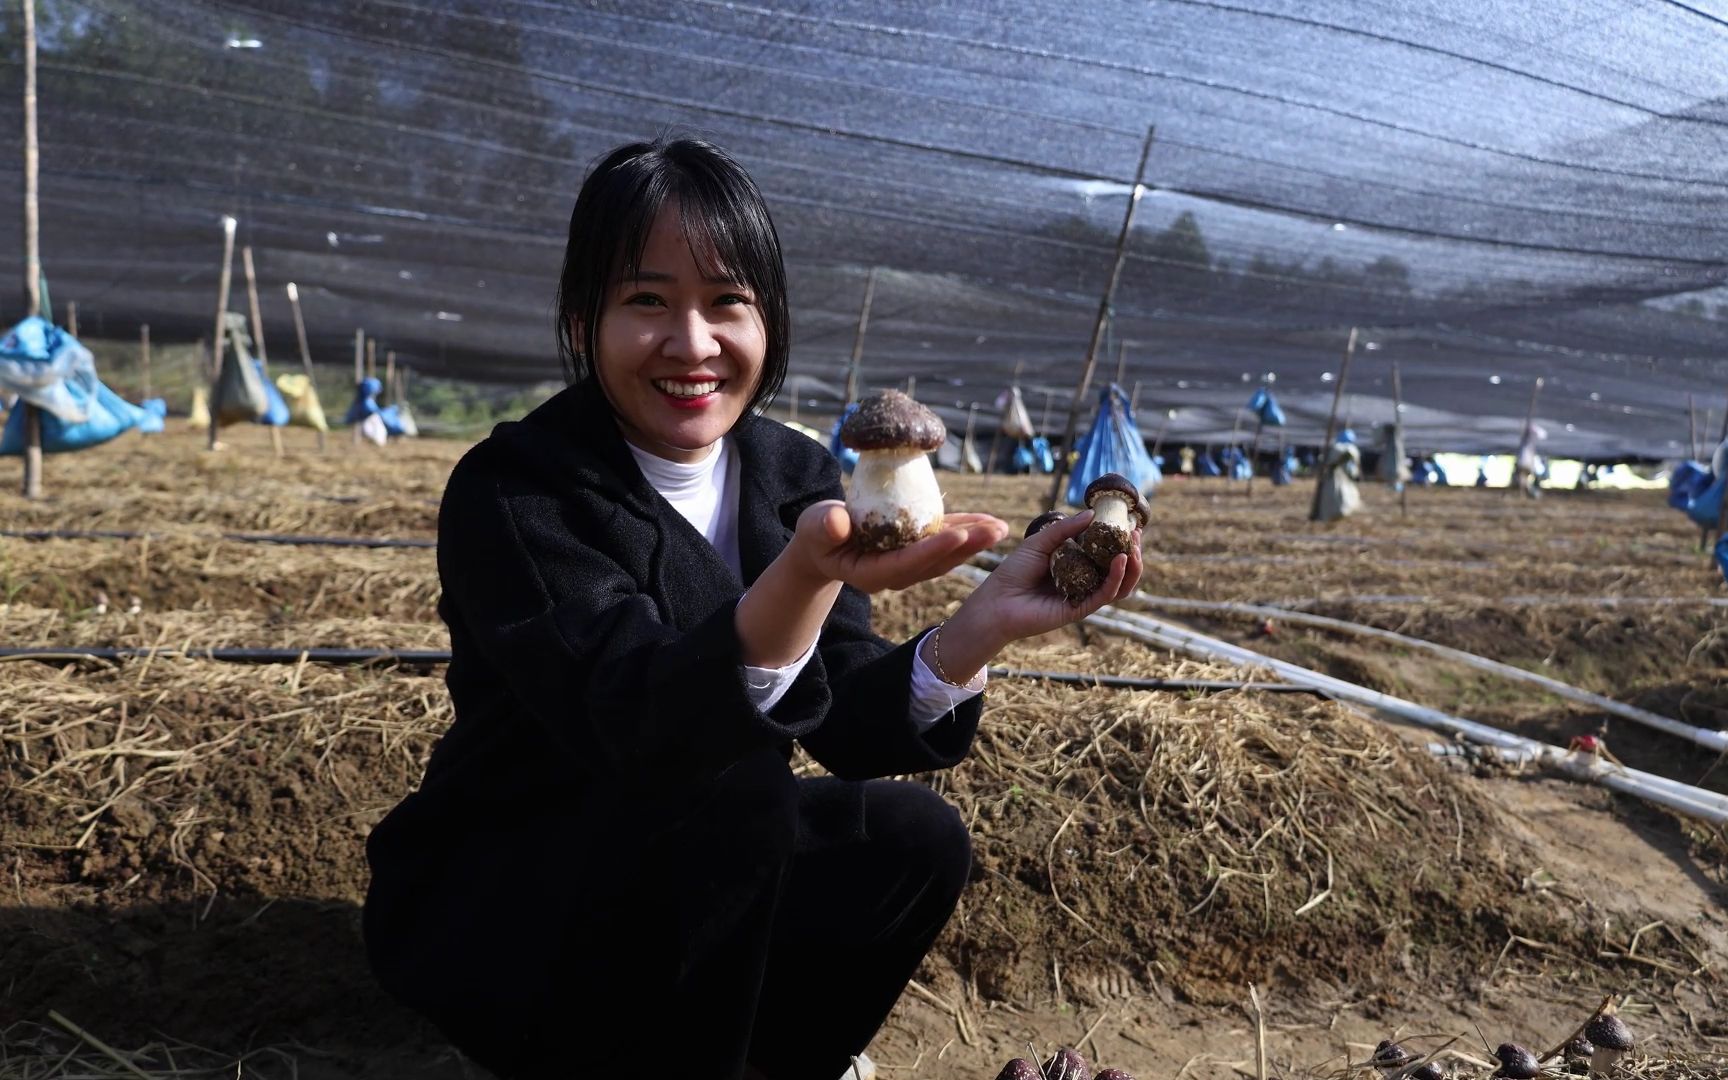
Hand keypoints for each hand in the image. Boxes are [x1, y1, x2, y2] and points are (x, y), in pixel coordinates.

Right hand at [791, 501, 1007, 593]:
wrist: (824, 543)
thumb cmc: (817, 533)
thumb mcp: (814, 527)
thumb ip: (823, 527)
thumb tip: (837, 522)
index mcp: (871, 573)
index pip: (905, 563)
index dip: (932, 550)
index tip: (958, 534)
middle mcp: (896, 575)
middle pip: (934, 563)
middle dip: (965, 547)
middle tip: (994, 531)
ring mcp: (908, 565)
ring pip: (945, 555)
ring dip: (973, 541)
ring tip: (1000, 527)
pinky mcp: (916, 551)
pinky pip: (944, 542)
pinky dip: (965, 531)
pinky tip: (987, 522)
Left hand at [941, 509, 1142, 661]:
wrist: (996, 601)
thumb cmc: (1013, 571)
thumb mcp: (1040, 543)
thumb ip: (1065, 530)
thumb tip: (1092, 514)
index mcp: (1075, 564)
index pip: (1105, 552)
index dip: (1120, 539)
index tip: (1130, 523)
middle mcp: (1083, 580)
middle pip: (1118, 569)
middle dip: (1132, 552)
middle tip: (1136, 535)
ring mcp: (1083, 595)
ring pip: (1118, 585)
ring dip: (1131, 567)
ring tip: (1134, 550)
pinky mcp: (1080, 609)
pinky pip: (1104, 594)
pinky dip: (1116, 578)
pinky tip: (1119, 561)